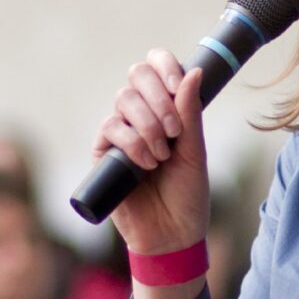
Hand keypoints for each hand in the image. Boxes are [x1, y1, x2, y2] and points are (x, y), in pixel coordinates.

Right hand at [94, 50, 210, 255]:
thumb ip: (191, 113)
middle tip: (176, 130)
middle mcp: (142, 114)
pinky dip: (132, 142)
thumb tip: (195, 71)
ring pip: (123, 100)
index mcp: (167, 108)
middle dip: (158, 97)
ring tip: (163, 156)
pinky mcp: (103, 153)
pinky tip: (146, 164)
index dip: (164, 65)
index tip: (178, 83)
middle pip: (137, 76)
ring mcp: (121, 132)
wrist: (172, 233)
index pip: (156, 66)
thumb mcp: (195, 151)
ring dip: (148, 125)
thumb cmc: (188, 193)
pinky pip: (110, 128)